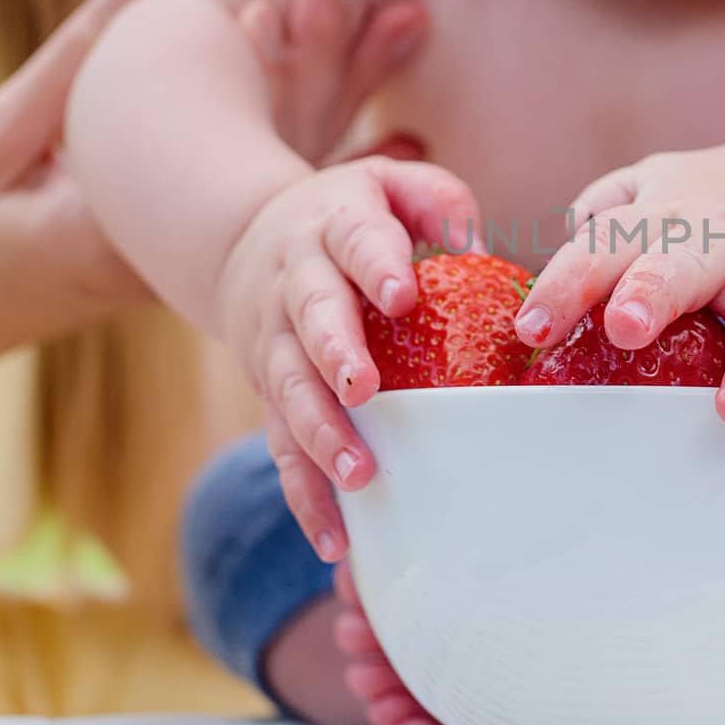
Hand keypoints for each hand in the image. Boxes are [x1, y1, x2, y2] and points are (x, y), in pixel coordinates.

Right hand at [0, 0, 424, 452]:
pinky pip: (275, 194)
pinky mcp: (199, 248)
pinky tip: (385, 140)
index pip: (252, 115)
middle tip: (411, 9)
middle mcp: (201, 233)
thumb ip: (76, 54)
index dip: (303, 43)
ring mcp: (206, 246)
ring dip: (348, 98)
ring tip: (404, 32)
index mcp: (160, 208)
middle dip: (351, 67)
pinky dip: (328, 155)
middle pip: (296, 136)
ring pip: (296, 160)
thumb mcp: (0, 139)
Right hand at [216, 160, 480, 559]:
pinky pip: (281, 447)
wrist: (245, 240)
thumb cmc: (352, 217)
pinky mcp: (270, 394)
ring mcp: (276, 343)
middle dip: (335, 355)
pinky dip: (304, 494)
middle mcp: (296, 285)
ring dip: (321, 434)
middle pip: (311, 319)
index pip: (355, 240)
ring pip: (290, 391)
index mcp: (334, 226)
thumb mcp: (391, 185)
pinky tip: (336, 539)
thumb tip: (478, 246)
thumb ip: (437, 203)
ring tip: (358, 475)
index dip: (376, 265)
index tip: (401, 295)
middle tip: (364, 390)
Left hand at [516, 143, 724, 428]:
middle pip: (684, 262)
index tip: (532, 327)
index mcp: (665, 218)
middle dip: (656, 291)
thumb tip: (564, 239)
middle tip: (627, 328)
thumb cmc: (718, 203)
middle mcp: (724, 237)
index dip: (568, 284)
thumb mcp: (656, 188)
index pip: (605, 248)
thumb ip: (606, 211)